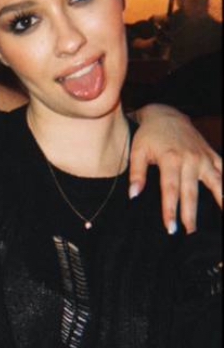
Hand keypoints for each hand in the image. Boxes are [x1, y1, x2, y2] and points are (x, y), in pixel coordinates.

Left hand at [130, 106, 221, 233]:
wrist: (166, 114)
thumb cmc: (148, 135)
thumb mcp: (137, 152)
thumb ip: (136, 174)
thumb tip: (133, 196)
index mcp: (171, 159)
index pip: (171, 190)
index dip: (170, 210)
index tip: (170, 228)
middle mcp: (191, 159)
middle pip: (192, 192)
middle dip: (190, 214)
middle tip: (189, 233)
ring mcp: (204, 157)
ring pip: (216, 182)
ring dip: (220, 200)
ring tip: (223, 217)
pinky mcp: (211, 155)